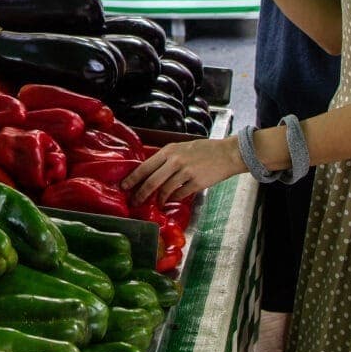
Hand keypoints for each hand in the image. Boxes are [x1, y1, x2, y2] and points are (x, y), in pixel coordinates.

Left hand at [121, 137, 241, 204]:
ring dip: (158, 199)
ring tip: (156, 203)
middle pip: (152, 181)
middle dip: (141, 194)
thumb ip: (167, 158)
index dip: (133, 178)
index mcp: (169, 151)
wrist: (227, 153)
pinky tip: (171, 200)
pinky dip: (173, 199)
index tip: (124, 186)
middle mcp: (175, 161)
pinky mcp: (196, 183)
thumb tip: (150, 172)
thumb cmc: (204, 150)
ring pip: (165, 190)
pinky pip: (179, 194)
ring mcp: (186, 172)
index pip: (145, 166)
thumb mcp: (182, 148)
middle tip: (135, 202)